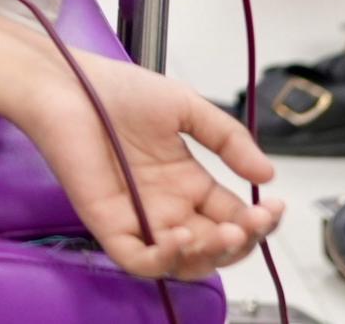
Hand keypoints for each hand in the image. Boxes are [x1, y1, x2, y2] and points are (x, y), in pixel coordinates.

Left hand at [17, 51, 282, 279]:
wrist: (70, 84)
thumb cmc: (118, 91)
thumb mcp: (187, 108)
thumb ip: (228, 140)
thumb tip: (267, 174)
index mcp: (189, 183)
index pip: (233, 218)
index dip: (259, 222)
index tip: (274, 208)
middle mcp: (169, 207)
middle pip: (216, 247)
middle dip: (242, 242)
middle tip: (252, 222)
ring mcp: (140, 219)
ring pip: (185, 262)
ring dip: (211, 256)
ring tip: (224, 233)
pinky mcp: (109, 225)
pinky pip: (141, 261)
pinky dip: (165, 259)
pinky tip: (180, 236)